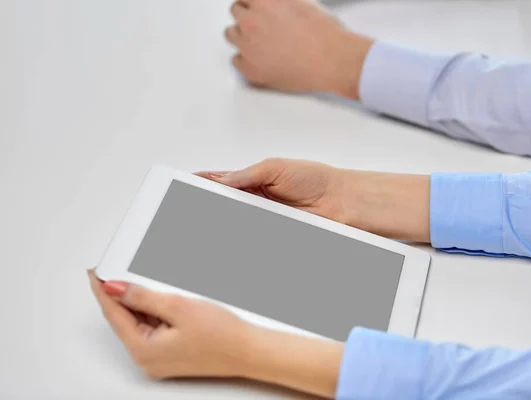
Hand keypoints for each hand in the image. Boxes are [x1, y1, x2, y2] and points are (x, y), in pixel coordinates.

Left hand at [89, 269, 343, 397]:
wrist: (249, 350)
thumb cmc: (221, 335)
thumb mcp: (178, 308)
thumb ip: (143, 297)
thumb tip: (116, 289)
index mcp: (144, 351)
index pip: (114, 314)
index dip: (103, 290)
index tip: (96, 272)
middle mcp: (148, 359)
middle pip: (124, 320)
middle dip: (120, 295)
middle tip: (114, 271)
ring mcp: (160, 358)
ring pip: (139, 323)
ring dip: (139, 302)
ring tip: (142, 281)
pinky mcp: (172, 353)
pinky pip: (154, 328)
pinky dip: (153, 311)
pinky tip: (159, 297)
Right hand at [197, 158, 430, 241]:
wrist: (342, 203)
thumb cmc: (316, 179)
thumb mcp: (276, 168)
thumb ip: (247, 175)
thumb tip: (220, 180)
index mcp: (252, 181)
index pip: (218, 184)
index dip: (200, 186)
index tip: (180, 190)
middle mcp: (253, 202)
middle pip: (220, 207)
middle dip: (202, 210)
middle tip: (183, 215)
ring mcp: (261, 221)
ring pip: (232, 226)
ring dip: (216, 229)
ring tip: (197, 232)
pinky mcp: (272, 237)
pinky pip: (250, 242)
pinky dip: (237, 246)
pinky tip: (224, 246)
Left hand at [224, 0, 372, 98]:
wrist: (333, 60)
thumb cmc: (324, 33)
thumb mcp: (302, 3)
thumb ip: (280, 2)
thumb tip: (275, 5)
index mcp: (263, 2)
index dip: (252, 2)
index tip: (255, 6)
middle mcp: (251, 22)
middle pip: (236, 12)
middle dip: (247, 16)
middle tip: (261, 25)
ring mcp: (248, 47)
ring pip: (231, 35)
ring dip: (242, 35)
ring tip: (260, 42)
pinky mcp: (251, 70)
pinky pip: (236, 60)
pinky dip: (245, 59)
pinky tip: (260, 59)